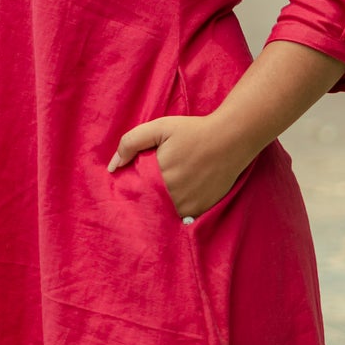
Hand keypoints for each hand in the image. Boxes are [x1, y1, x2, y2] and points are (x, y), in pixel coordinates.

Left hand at [108, 112, 249, 219]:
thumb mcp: (159, 127)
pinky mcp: (203, 210)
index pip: (134, 192)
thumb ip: (131, 143)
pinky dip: (178, 210)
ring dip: (161, 207)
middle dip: (146, 197)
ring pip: (165, 213)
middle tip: (154, 184)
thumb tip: (113, 167)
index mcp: (158, 177)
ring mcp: (189, 206)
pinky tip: (181, 196)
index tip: (135, 181)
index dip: (132, 188)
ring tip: (167, 190)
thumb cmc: (194, 130)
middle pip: (148, 204)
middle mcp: (173, 196)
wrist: (232, 139)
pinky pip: (183, 217)